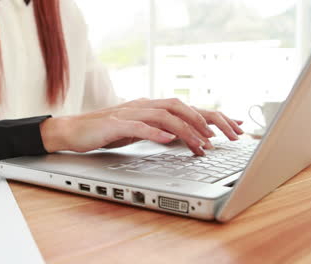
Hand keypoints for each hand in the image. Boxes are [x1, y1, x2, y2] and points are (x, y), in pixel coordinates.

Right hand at [40, 98, 243, 155]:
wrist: (75, 130)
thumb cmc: (107, 131)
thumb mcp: (139, 130)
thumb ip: (159, 130)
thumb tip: (185, 138)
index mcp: (152, 107)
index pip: (188, 108)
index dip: (213, 116)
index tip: (235, 126)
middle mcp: (145, 106)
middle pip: (182, 106)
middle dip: (208, 121)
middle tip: (228, 136)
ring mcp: (131, 113)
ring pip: (165, 115)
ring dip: (186, 130)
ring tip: (202, 144)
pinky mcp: (116, 124)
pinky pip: (139, 126)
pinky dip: (155, 132)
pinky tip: (168, 139)